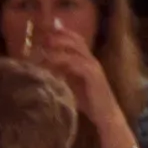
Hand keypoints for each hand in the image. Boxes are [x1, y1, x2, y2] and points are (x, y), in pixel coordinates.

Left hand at [27, 16, 121, 139]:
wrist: (106, 115)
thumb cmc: (89, 101)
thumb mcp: (72, 84)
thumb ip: (63, 73)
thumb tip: (45, 66)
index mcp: (88, 60)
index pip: (76, 39)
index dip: (62, 33)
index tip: (45, 32)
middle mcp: (91, 59)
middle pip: (75, 40)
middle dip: (58, 36)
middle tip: (42, 38)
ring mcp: (93, 66)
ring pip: (75, 49)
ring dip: (58, 48)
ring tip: (43, 50)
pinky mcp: (92, 74)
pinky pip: (75, 63)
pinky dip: (62, 61)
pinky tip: (51, 65)